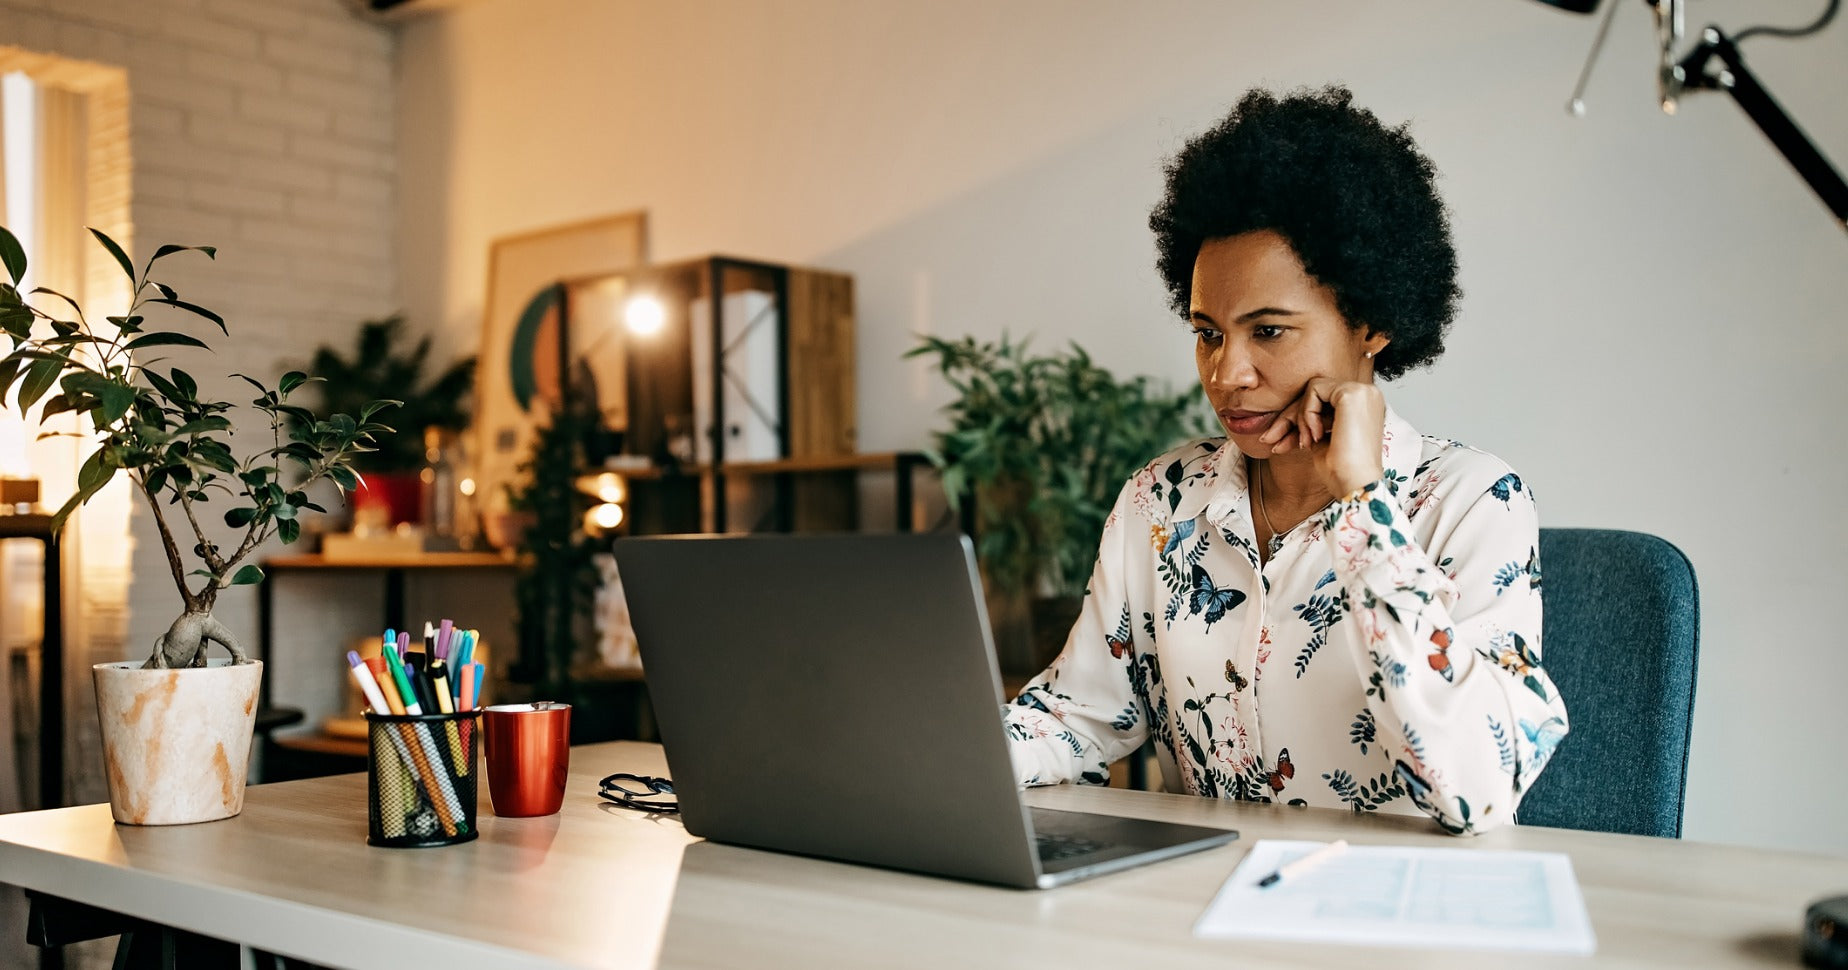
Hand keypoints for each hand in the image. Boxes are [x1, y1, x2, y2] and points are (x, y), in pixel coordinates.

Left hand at [1257, 378, 1386, 495]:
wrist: (1355, 485)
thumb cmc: (1342, 472)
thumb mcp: (1321, 440)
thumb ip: (1312, 422)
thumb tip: (1286, 417)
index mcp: (1364, 406)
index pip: (1324, 401)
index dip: (1300, 419)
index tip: (1282, 442)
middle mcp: (1367, 395)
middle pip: (1317, 393)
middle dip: (1291, 418)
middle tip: (1275, 441)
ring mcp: (1362, 392)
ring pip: (1313, 390)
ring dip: (1301, 417)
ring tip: (1306, 442)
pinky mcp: (1352, 393)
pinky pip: (1314, 390)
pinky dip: (1307, 413)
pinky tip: (1315, 436)